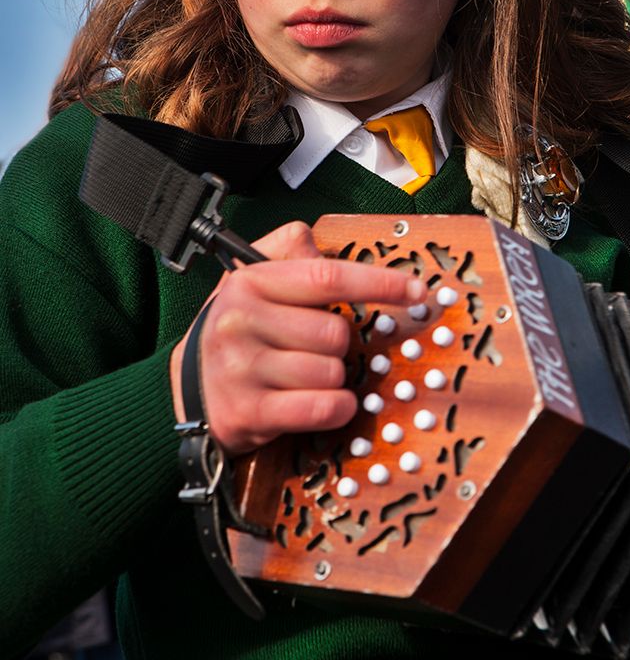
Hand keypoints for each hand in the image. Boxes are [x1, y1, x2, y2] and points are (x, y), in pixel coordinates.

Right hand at [170, 220, 425, 455]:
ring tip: (303, 378)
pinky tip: (324, 404)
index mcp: (250, 282)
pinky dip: (336, 409)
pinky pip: (322, 407)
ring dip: (333, 379)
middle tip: (311, 350)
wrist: (182, 394)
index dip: (379, 283)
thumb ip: (289, 253)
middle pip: (336, 333)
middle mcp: (242, 321)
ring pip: (332, 372)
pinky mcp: (249, 412)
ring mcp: (242, 369)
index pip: (328, 276)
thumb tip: (325, 248)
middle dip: (338, 346)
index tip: (418, 290)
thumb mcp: (252, 282)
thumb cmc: (235, 333)